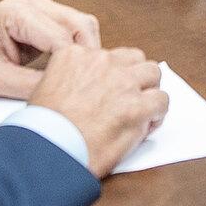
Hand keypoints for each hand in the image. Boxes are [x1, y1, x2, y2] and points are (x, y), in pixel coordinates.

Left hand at [0, 0, 100, 98]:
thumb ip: (30, 86)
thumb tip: (64, 95)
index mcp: (16, 12)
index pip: (61, 38)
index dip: (73, 66)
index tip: (76, 90)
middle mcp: (32, 2)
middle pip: (80, 25)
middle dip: (86, 57)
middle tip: (84, 86)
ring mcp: (40, 4)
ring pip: (83, 24)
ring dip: (85, 51)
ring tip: (77, 79)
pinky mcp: (46, 13)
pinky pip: (75, 27)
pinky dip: (78, 48)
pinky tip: (71, 69)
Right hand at [28, 45, 168, 178]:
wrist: (48, 151)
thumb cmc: (44, 130)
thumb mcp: (46, 89)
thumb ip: (71, 78)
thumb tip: (91, 87)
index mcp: (75, 56)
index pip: (107, 54)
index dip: (112, 74)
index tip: (109, 91)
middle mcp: (101, 62)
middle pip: (133, 59)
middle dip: (134, 77)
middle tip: (128, 99)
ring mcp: (122, 82)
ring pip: (152, 73)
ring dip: (148, 90)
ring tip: (140, 111)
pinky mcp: (137, 106)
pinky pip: (161, 101)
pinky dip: (157, 113)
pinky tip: (146, 125)